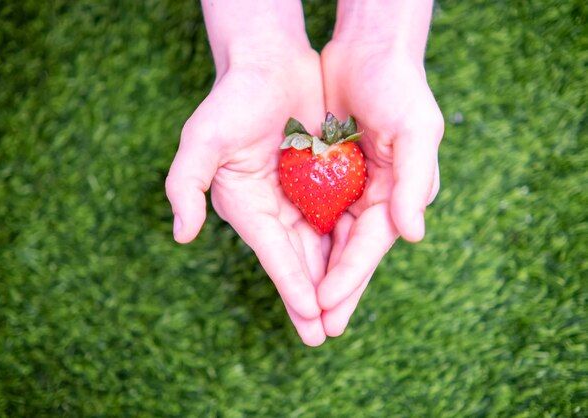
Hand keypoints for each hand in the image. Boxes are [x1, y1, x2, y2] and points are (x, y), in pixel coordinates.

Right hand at [166, 46, 328, 345]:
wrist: (268, 63)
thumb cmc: (233, 98)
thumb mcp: (203, 138)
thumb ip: (185, 185)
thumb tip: (181, 235)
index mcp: (245, 204)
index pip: (273, 251)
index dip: (291, 284)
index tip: (311, 317)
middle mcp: (270, 206)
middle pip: (296, 258)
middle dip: (310, 297)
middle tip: (325, 335)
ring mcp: (297, 195)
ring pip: (320, 245)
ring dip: (331, 279)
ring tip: (342, 315)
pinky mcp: (320, 180)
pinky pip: (337, 216)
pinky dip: (346, 243)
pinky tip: (359, 268)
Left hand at [318, 39, 443, 335]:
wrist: (368, 52)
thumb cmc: (398, 88)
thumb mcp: (417, 130)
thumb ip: (416, 182)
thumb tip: (411, 236)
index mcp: (398, 195)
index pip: (370, 245)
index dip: (350, 277)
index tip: (327, 306)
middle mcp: (376, 198)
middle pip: (351, 253)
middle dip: (336, 291)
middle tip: (318, 332)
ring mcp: (351, 188)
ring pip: (330, 241)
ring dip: (317, 274)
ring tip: (301, 310)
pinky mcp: (328, 175)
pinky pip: (314, 214)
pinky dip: (304, 240)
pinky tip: (291, 262)